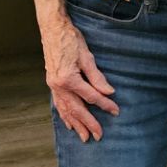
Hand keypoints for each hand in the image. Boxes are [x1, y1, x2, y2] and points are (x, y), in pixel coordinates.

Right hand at [41, 14, 118, 141]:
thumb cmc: (70, 40)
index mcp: (69, 79)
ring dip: (75, 125)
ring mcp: (53, 86)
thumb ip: (97, 77)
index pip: (91, 97)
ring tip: (84, 137)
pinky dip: (64, 116)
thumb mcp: (87, 56)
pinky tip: (68, 124)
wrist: (52, 28)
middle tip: (98, 136)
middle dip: (88, 124)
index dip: (105, 104)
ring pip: (66, 110)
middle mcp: (59, 86)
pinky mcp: (51, 83)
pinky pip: (58, 104)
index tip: (115, 111)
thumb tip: (109, 92)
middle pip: (77, 109)